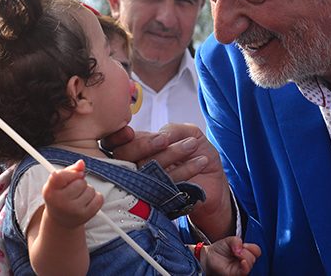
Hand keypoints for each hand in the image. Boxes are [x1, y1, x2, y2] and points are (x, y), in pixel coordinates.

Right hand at [42, 160, 102, 227]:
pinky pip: (99, 198)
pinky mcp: (86, 216)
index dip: (71, 173)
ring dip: (88, 191)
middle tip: (74, 191)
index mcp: (49, 192)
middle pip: (80, 182)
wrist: (61, 220)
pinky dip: (96, 198)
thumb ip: (69, 170)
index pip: (60, 175)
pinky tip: (86, 203)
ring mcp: (73, 210)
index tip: (76, 174)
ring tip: (79, 198)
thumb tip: (81, 163)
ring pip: (91, 190)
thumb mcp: (58, 183)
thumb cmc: (60, 197)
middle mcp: (60, 202)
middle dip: (80, 183)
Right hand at [101, 123, 233, 239]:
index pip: (116, 141)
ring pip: (144, 169)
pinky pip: (163, 185)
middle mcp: (135, 165)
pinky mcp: (157, 199)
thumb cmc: (197, 152)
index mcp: (139, 146)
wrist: (214, 179)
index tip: (135, 132)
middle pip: (123, 156)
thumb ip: (172, 130)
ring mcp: (143, 184)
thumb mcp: (188, 133)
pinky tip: (201, 161)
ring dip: (170, 154)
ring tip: (192, 144)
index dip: (120, 137)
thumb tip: (161, 135)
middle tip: (166, 139)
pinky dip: (184, 170)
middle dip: (144, 145)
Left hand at [201, 236, 260, 275]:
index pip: (256, 251)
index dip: (252, 247)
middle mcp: (244, 260)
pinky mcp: (236, 273)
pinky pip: (245, 272)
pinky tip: (242, 261)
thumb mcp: (229, 240)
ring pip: (250, 263)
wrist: (209, 255)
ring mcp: (240, 268)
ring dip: (244, 256)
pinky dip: (245, 266)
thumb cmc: (219, 249)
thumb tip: (241, 248)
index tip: (244, 244)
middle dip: (246, 251)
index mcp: (245, 252)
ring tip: (235, 254)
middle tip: (236, 250)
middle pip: (254, 257)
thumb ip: (236, 240)